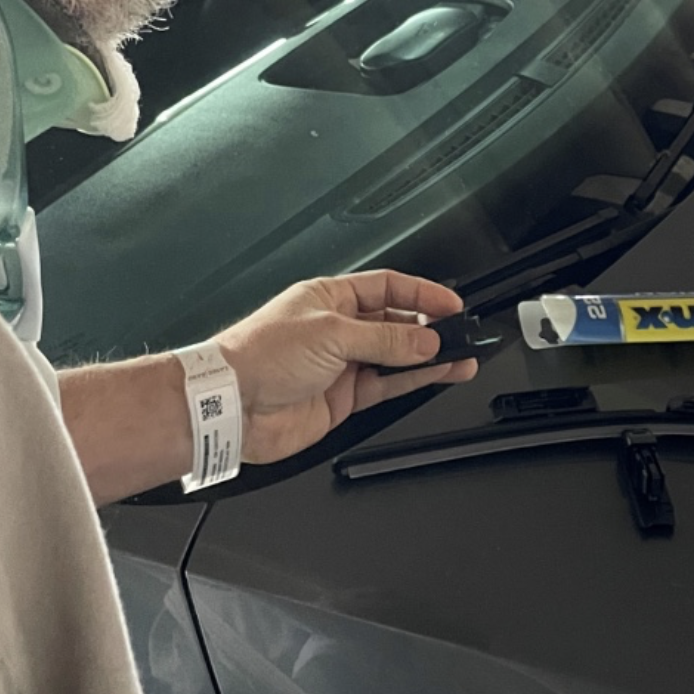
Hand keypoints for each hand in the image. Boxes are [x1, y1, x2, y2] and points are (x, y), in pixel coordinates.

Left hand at [215, 270, 477, 464]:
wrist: (232, 405)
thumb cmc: (259, 356)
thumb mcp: (332, 334)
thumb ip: (385, 340)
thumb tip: (425, 340)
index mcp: (330, 298)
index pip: (387, 288)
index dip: (421, 293)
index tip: (451, 304)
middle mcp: (337, 329)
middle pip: (395, 323)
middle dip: (429, 327)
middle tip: (461, 332)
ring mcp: (341, 365)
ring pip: (396, 357)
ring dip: (428, 357)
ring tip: (461, 356)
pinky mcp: (342, 398)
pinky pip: (387, 385)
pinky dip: (413, 381)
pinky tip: (436, 374)